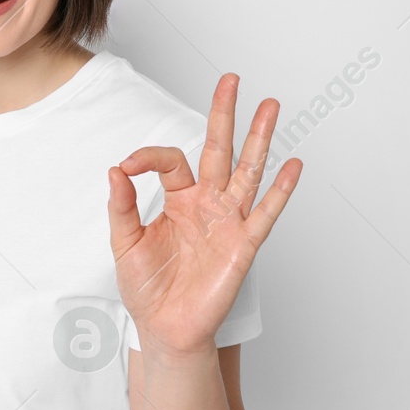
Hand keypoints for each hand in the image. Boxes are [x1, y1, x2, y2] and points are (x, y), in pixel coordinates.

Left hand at [106, 73, 301, 358]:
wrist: (166, 329)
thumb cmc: (147, 288)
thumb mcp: (125, 243)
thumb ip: (122, 206)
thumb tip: (116, 168)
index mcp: (177, 200)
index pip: (170, 161)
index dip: (147, 158)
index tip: (127, 167)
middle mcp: (206, 204)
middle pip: (218, 150)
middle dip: (224, 115)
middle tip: (231, 80)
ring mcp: (227, 221)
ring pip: (247, 171)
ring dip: (259, 139)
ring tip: (270, 106)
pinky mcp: (243, 245)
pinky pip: (264, 213)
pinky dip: (281, 190)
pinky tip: (293, 165)